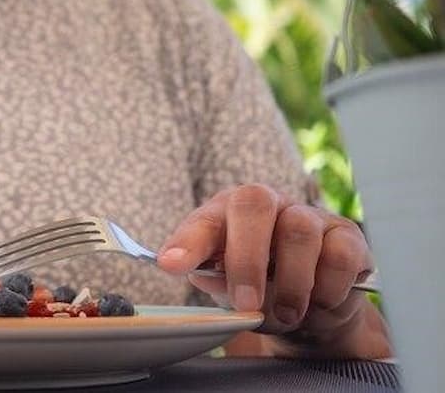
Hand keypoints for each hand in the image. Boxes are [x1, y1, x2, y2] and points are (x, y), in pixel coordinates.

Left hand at [157, 183, 374, 339]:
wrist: (313, 310)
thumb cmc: (261, 289)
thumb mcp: (228, 287)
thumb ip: (210, 276)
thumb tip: (190, 269)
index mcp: (226, 213)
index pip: (203, 221)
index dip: (187, 242)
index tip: (171, 265)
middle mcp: (267, 205)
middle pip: (254, 205)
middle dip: (246, 259)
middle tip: (245, 302)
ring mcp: (308, 214)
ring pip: (299, 231)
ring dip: (290, 284)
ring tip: (285, 313)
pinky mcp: (347, 235)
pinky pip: (339, 254)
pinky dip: (327, 287)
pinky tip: (319, 301)